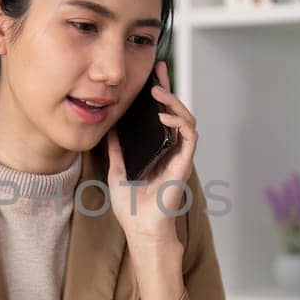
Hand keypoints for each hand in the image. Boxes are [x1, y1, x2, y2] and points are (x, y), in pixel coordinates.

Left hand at [105, 61, 199, 244]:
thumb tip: (109, 129)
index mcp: (157, 150)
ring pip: (186, 119)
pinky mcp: (184, 163)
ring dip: (174, 102)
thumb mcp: (117, 170)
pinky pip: (189, 136)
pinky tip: (165, 116)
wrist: (140, 228)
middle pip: (175, 112)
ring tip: (158, 92)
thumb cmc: (131, 207)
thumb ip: (117, 150)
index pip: (160, 116)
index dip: (159, 94)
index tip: (153, 75)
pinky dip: (179, 122)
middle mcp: (170, 150)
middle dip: (168, 88)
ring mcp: (179, 156)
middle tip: (159, 70)